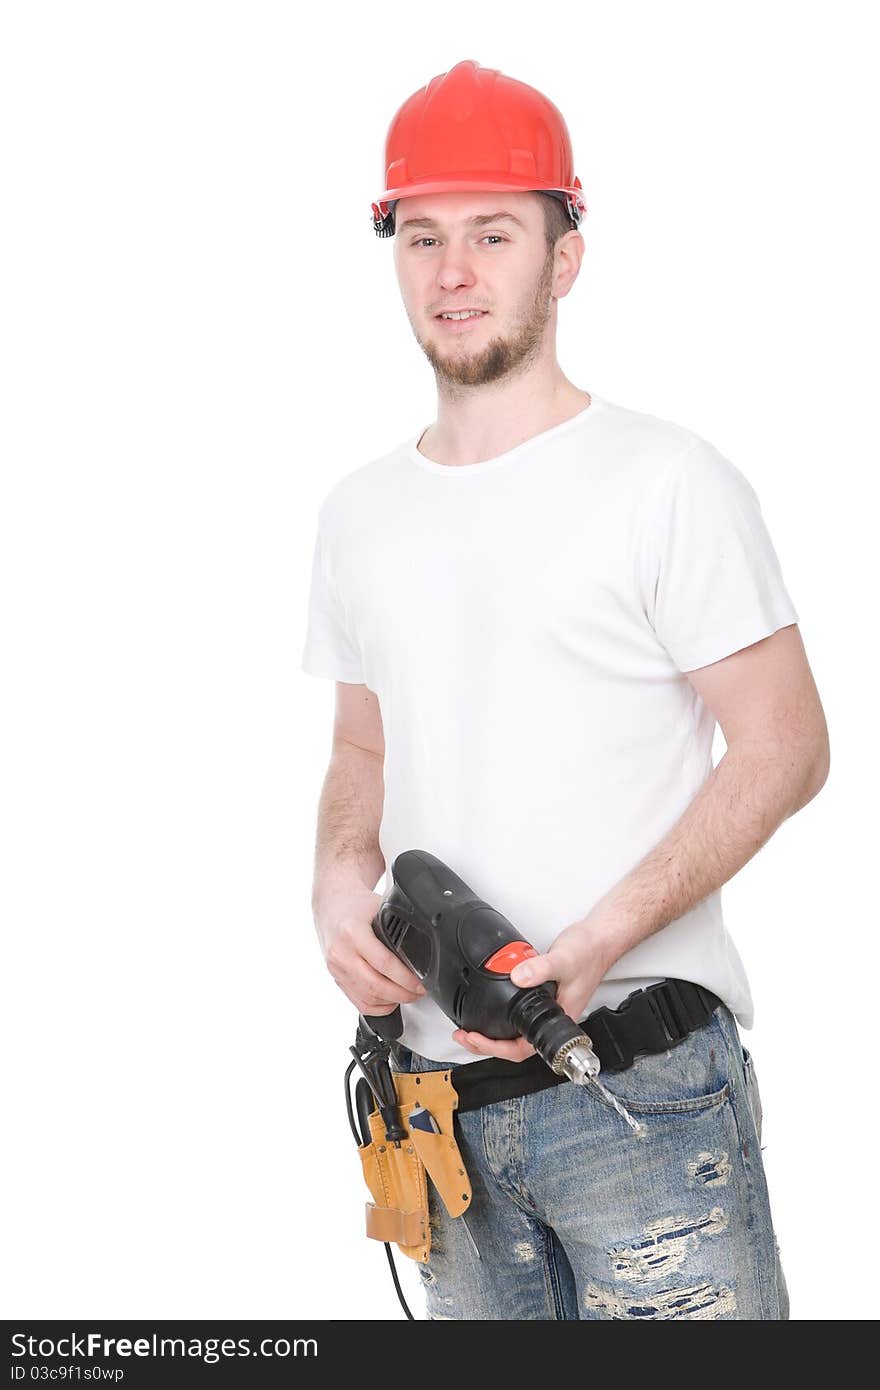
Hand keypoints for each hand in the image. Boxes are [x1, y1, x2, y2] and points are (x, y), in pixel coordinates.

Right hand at [316, 887, 426, 1015]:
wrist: (331, 904)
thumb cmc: (355, 904)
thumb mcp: (379, 906)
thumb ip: (397, 925)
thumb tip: (423, 942)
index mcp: (352, 933)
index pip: (384, 963)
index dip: (405, 978)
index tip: (420, 983)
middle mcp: (341, 953)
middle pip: (375, 986)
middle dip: (402, 994)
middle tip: (418, 992)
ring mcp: (336, 968)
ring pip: (367, 997)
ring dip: (391, 1001)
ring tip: (408, 996)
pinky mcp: (336, 977)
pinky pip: (357, 1002)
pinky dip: (377, 1006)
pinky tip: (390, 1001)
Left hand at [451, 918, 611, 1061]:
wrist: (599, 939)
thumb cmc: (590, 953)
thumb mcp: (562, 960)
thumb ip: (540, 969)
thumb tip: (518, 978)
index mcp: (559, 1018)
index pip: (524, 1048)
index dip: (497, 1048)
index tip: (477, 1038)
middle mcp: (552, 1017)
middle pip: (517, 1045)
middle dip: (487, 1044)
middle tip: (465, 1036)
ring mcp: (548, 1009)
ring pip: (517, 1032)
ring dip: (493, 1034)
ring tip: (472, 1031)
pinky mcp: (544, 996)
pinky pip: (519, 1015)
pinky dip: (502, 1016)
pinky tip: (491, 1009)